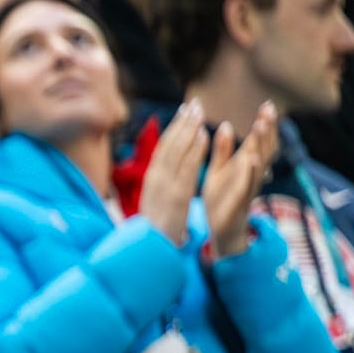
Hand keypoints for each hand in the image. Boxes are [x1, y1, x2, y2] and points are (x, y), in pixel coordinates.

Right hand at [138, 99, 208, 246]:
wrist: (149, 250)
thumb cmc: (155, 230)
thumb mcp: (155, 204)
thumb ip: (160, 187)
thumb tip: (164, 175)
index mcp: (151, 179)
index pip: (163, 148)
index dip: (174, 129)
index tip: (183, 113)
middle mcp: (155, 178)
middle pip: (168, 144)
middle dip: (181, 122)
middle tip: (192, 102)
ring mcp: (164, 185)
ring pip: (177, 150)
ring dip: (188, 128)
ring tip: (198, 110)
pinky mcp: (176, 194)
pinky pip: (187, 167)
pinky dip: (194, 149)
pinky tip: (203, 134)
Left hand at [201, 102, 278, 256]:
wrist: (221, 229)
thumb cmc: (221, 198)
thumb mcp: (218, 170)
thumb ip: (223, 149)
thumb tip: (226, 124)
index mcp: (244, 165)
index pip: (258, 140)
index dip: (264, 124)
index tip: (267, 104)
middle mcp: (251, 173)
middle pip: (264, 147)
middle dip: (267, 129)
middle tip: (270, 109)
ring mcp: (248, 186)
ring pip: (260, 163)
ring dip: (261, 144)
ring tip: (261, 126)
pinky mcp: (240, 200)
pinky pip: (247, 184)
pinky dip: (251, 171)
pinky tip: (251, 158)